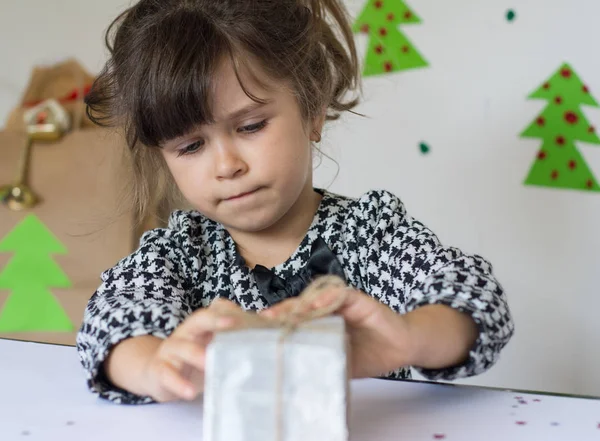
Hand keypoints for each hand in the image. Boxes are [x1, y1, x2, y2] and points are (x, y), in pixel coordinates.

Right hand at [140, 299, 241, 401]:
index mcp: (202, 324)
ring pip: (182, 347)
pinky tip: (190, 392)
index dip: (231, 311)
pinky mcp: (160, 369)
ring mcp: (171, 349)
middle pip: (199, 320)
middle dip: (214, 320)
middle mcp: (186, 332)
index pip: (216, 310)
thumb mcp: (214, 345)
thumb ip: (238, 334)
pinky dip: (179, 383)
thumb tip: (271, 318)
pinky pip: (168, 374)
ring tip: (209, 362)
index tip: (248, 316)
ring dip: (196, 354)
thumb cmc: (194, 356)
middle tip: (231, 323)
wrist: (158, 372)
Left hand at [260, 286, 412, 377]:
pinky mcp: (358, 300)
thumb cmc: (369, 355)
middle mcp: (327, 310)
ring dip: (298, 304)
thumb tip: (291, 377)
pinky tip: (316, 304)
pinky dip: (328, 298)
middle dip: (280, 312)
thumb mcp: (338, 362)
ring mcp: (341, 304)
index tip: (258, 330)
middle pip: (298, 307)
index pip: (293, 320)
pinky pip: (341, 295)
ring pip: (315, 298)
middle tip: (263, 318)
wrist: (401, 348)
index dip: (275, 324)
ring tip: (282, 313)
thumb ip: (318, 362)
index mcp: (319, 324)